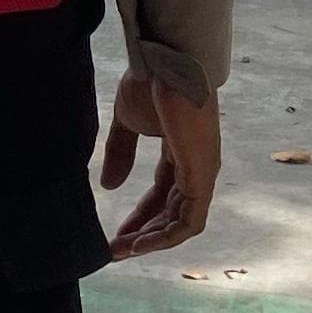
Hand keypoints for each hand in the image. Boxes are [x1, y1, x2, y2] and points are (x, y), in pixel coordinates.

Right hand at [100, 72, 220, 258]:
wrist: (165, 62)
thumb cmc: (149, 82)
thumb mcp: (127, 123)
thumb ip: (120, 153)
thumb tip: (109, 186)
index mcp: (179, 150)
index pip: (162, 192)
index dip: (140, 214)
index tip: (116, 233)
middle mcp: (196, 165)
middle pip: (172, 211)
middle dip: (144, 233)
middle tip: (116, 249)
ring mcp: (202, 171)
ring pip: (182, 221)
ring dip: (153, 240)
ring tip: (124, 251)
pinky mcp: (202, 174)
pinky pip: (190, 219)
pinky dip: (167, 236)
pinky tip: (142, 243)